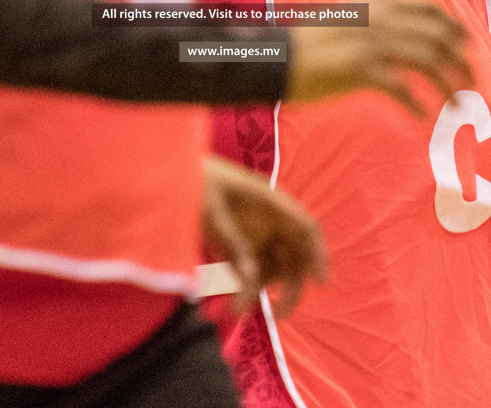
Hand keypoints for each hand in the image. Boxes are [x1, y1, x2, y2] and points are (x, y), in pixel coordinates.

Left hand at [201, 155, 328, 315]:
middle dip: (291, 287)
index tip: (322, 283)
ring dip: (259, 292)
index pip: (305, 227)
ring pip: (271, 269)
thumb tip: (251, 278)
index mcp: (269, 202)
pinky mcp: (234, 248)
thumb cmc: (194, 184)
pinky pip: (247, 274)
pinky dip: (242, 291)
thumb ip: (232, 243)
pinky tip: (228, 307)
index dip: (318, 254)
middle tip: (280, 315)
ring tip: (234, 311)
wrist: (167, 175)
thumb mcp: (211, 212)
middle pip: (294, 255)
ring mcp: (252, 235)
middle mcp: (267, 221)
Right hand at [284, 0, 470, 117]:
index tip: (466, 45)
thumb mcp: (344, 17)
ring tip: (455, 106)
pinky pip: (402, 89)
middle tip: (470, 82)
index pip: (430, 7)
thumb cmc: (306, 44)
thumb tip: (403, 31)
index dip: (454, 27)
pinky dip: (417, 105)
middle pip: (437, 35)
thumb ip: (374, 18)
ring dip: (447, 85)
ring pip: (428, 61)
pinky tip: (421, 118)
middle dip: (461, 60)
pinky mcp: (360, 70)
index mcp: (376, 4)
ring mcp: (370, 43)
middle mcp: (379, 19)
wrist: (273, 59)